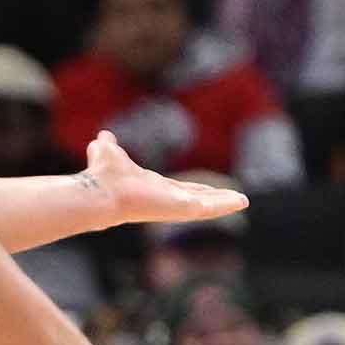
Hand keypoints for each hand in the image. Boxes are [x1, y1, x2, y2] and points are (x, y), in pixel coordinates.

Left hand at [84, 130, 248, 225]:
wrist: (101, 191)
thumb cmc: (103, 176)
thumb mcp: (109, 153)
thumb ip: (108, 146)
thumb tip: (103, 135)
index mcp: (153, 188)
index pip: (179, 190)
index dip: (194, 190)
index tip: (207, 190)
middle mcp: (166, 199)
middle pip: (197, 199)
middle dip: (215, 198)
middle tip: (235, 199)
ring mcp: (175, 206)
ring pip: (206, 206)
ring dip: (224, 202)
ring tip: (243, 201)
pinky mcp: (182, 209)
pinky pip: (209, 208)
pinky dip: (225, 205)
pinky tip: (241, 202)